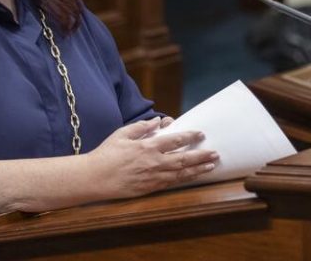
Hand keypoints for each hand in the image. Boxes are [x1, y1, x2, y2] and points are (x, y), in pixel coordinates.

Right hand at [86, 117, 218, 199]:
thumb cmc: (106, 153)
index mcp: (148, 147)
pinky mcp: (150, 188)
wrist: (95, 178)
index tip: (201, 134)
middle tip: (215, 153)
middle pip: (184, 159)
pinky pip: (172, 183)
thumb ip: (142, 127)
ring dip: (198, 169)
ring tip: (211, 166)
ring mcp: (153, 177)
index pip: (175, 140)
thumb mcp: (123, 133)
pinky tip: (193, 177)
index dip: (190, 136)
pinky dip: (185, 179)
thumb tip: (159, 122)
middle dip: (201, 156)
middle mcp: (154, 162)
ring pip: (181, 173)